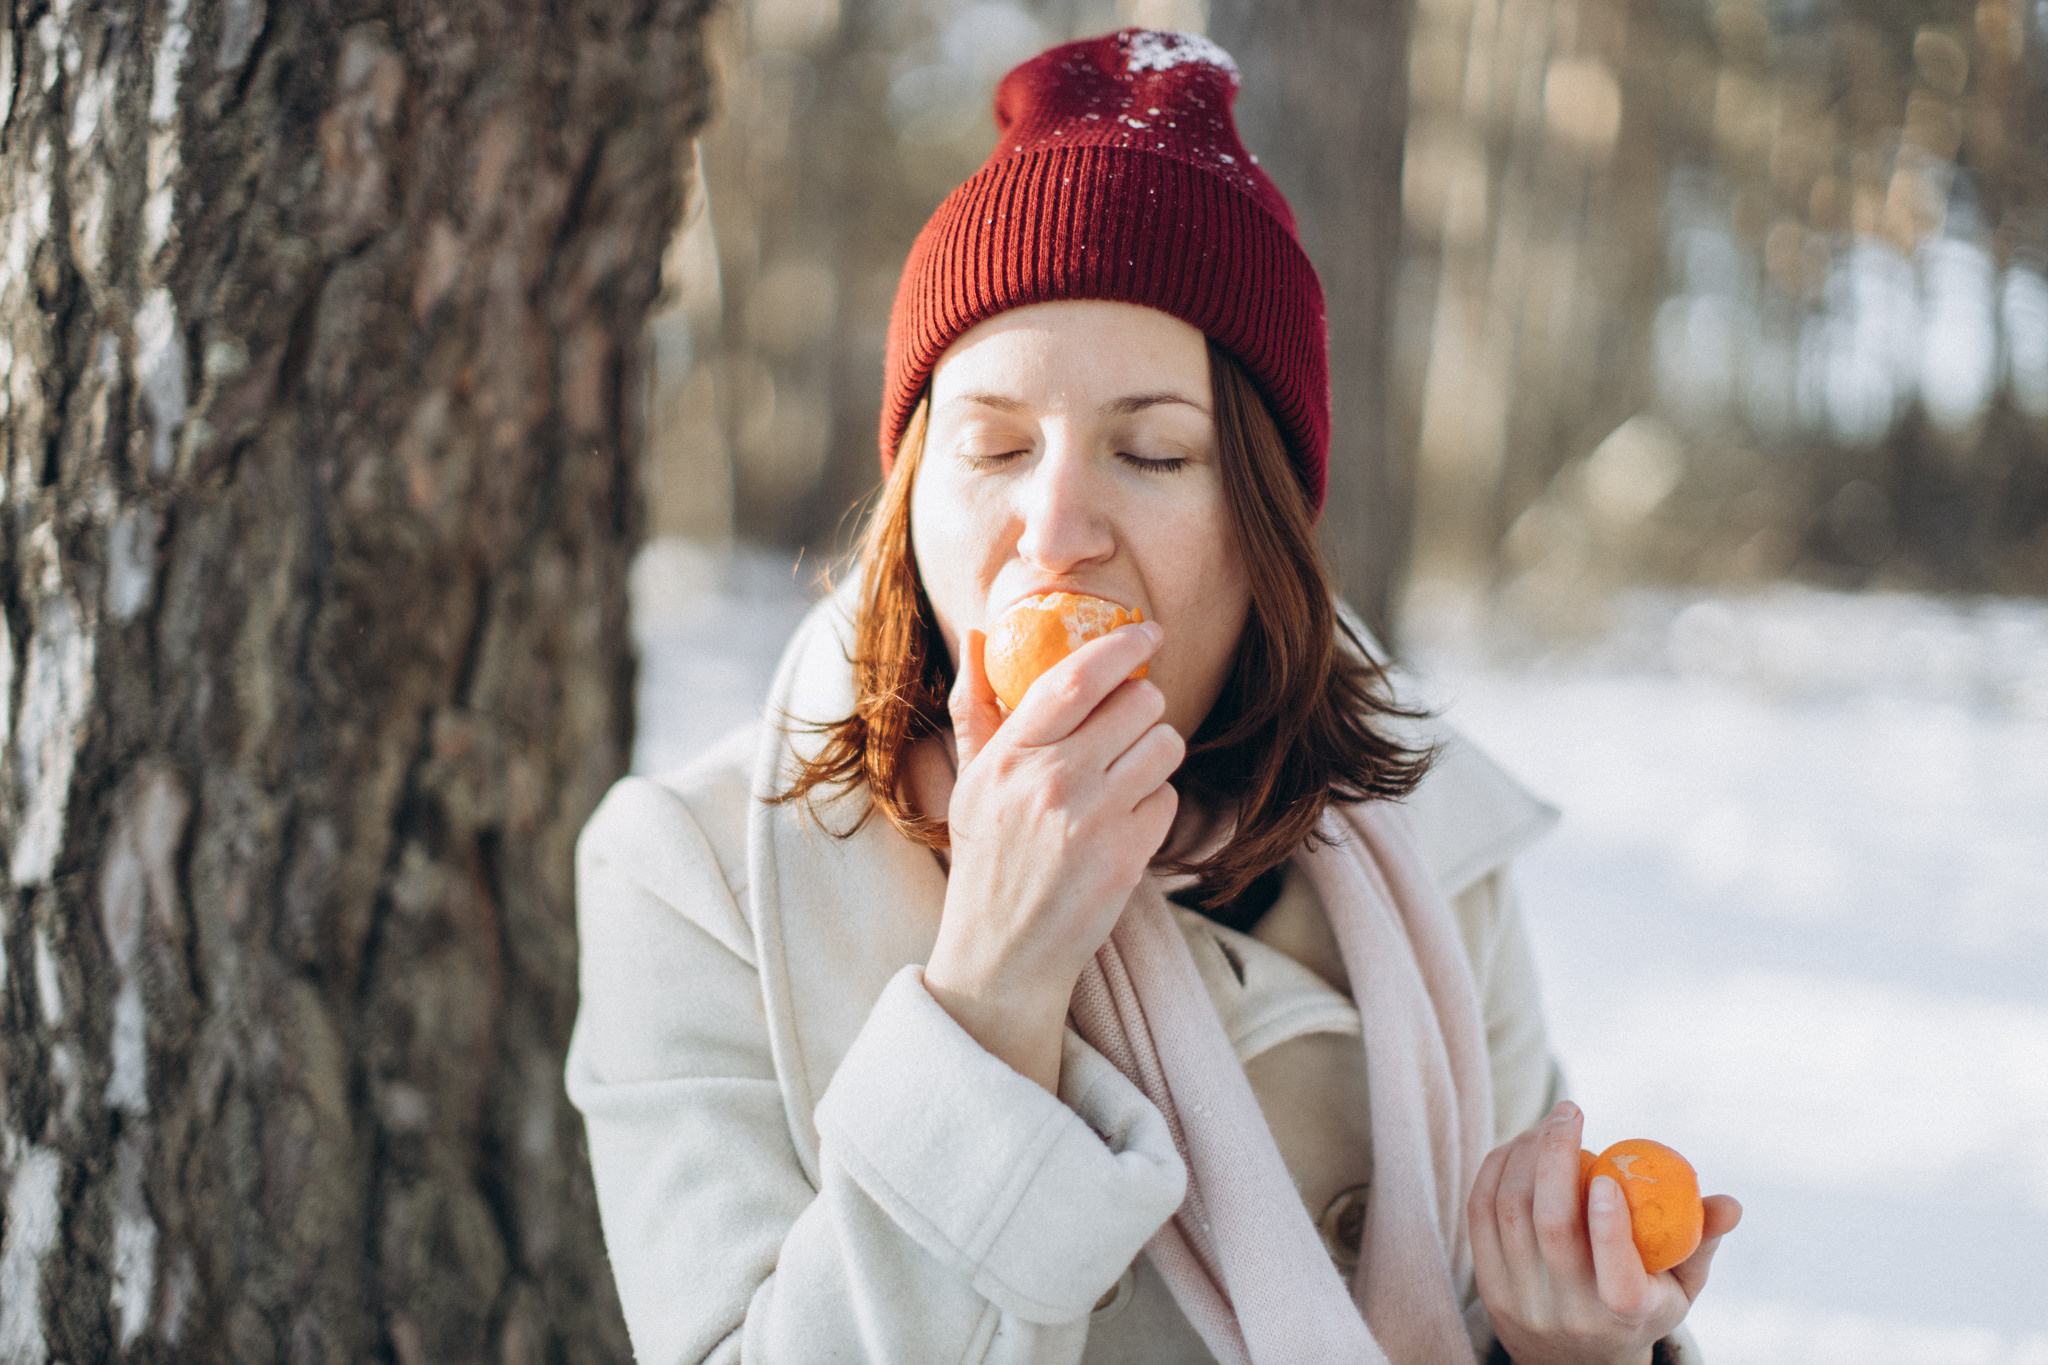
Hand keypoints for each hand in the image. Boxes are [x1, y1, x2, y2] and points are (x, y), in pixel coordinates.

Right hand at [921, 621, 1181, 1090]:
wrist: (1002, 954)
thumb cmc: (986, 859)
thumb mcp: (969, 782)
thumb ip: (976, 707)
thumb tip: (976, 633)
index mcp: (1009, 756)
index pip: (1074, 676)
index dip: (1121, 645)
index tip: (1147, 630)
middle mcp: (1051, 782)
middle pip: (1138, 703)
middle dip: (1143, 706)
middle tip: (1127, 726)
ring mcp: (1092, 821)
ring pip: (1166, 746)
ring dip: (1156, 754)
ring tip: (1126, 777)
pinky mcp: (1127, 858)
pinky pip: (1169, 800)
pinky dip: (1155, 807)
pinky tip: (1123, 826)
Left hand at [1470, 1101, 1742, 1364]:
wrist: (1574, 1359)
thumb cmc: (1640, 1303)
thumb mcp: (1680, 1285)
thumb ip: (1701, 1241)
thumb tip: (1730, 1204)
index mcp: (1624, 1314)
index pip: (1616, 1278)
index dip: (1609, 1227)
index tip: (1608, 1175)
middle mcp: (1568, 1313)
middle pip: (1550, 1226)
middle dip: (1555, 1155)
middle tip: (1570, 1110)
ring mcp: (1521, 1300)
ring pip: (1509, 1212)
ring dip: (1524, 1154)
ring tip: (1546, 1126)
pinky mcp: (1488, 1286)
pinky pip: (1480, 1215)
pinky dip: (1495, 1170)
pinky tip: (1518, 1147)